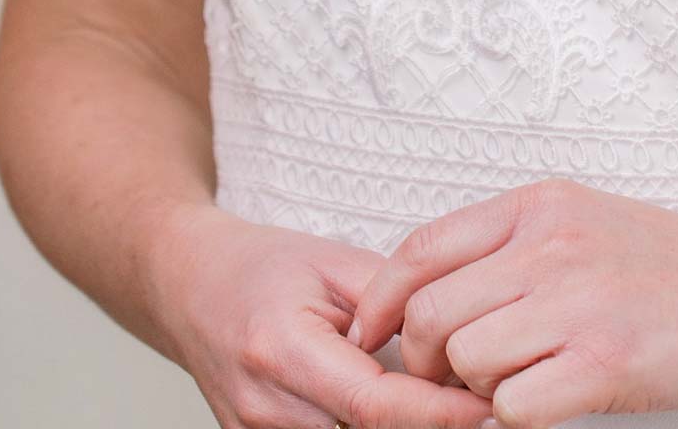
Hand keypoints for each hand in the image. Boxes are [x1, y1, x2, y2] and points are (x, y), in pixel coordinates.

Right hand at [150, 201, 494, 428]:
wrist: (190, 289)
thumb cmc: (263, 267)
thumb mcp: (335, 264)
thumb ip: (393, 303)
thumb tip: (452, 341)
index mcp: (281, 351)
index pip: (373, 404)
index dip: (437, 412)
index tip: (487, 402)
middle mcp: (265, 409)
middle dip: (428, 423)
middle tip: (479, 392)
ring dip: (399, 424)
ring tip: (441, 393)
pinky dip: (370, 426)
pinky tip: (397, 403)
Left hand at [345, 178, 677, 427]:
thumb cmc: (675, 263)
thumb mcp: (584, 221)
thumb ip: (513, 245)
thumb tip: (433, 292)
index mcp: (539, 206)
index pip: (421, 250)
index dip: (380, 304)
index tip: (369, 339)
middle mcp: (551, 245)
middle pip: (432, 313)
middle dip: (426, 362)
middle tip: (451, 383)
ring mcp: (579, 303)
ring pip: (465, 362)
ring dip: (475, 393)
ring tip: (515, 389)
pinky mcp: (606, 362)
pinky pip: (514, 407)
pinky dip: (517, 418)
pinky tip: (549, 405)